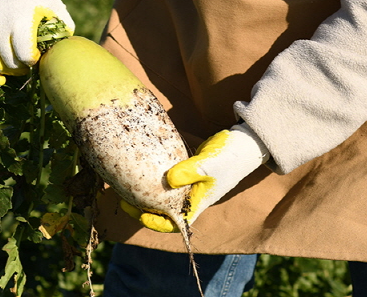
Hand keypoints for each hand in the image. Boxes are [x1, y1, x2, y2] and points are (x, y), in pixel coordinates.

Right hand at [0, 0, 74, 84]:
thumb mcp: (53, 3)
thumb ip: (64, 25)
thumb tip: (67, 47)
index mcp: (22, 20)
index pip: (26, 56)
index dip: (34, 61)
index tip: (39, 56)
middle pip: (10, 63)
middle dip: (22, 69)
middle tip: (29, 65)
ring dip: (6, 72)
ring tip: (17, 68)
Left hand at [129, 123, 269, 232]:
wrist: (243, 144)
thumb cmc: (229, 157)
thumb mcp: (209, 164)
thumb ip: (189, 172)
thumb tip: (167, 179)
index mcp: (197, 203)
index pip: (172, 223)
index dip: (153, 222)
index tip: (137, 211)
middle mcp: (191, 198)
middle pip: (162, 211)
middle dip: (142, 208)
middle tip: (123, 197)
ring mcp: (189, 184)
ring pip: (163, 195)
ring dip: (146, 193)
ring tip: (127, 185)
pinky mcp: (187, 171)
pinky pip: (168, 180)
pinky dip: (155, 178)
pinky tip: (142, 169)